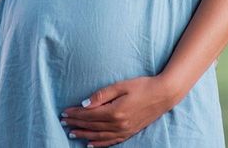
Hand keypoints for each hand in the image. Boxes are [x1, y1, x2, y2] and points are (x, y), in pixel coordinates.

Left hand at [59, 75, 177, 145]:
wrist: (164, 94)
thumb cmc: (143, 86)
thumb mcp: (122, 85)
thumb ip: (102, 94)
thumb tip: (85, 103)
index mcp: (115, 111)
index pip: (89, 114)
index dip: (76, 113)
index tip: (64, 112)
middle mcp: (118, 124)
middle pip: (92, 125)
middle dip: (76, 123)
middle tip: (63, 122)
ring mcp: (124, 130)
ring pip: (99, 136)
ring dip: (84, 134)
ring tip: (71, 133)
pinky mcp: (129, 132)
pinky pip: (111, 142)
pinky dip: (99, 144)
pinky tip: (89, 144)